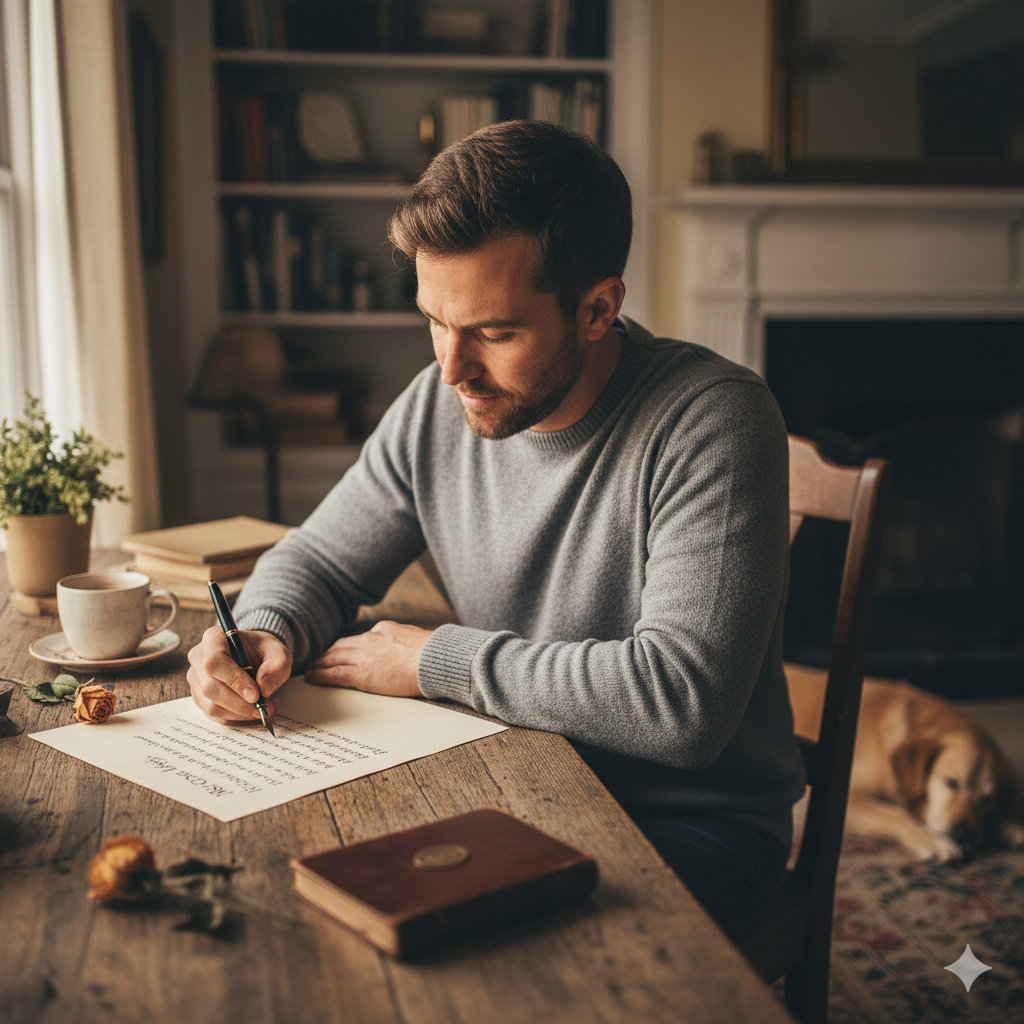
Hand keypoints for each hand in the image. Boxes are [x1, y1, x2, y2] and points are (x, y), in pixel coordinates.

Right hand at [187, 627, 292, 724]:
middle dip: (239, 703)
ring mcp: (196, 679)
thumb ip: (276, 667)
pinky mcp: (200, 697)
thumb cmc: (263, 651)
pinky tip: (252, 711)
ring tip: (263, 708)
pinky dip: (235, 717)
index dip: (234, 680)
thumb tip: (264, 688)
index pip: (214, 661)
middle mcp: (199, 658)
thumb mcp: (278, 653)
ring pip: (211, 705)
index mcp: (214, 638)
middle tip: (264, 707)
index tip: (255, 694)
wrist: (255, 656)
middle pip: (210, 688)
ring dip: (240, 713)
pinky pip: (214, 714)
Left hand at [303, 620, 430, 697]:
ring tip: (310, 668)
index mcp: (383, 629)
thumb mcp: (413, 636)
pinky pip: (334, 674)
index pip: (359, 639)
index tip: (339, 650)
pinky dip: (320, 675)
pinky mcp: (362, 674)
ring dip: (319, 663)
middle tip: (317, 659)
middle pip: (341, 646)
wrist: (434, 660)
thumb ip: (399, 639)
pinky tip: (311, 677)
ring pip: (333, 658)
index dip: (346, 646)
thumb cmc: (432, 653)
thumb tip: (398, 644)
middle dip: (328, 652)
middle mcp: (370, 640)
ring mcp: (364, 657)